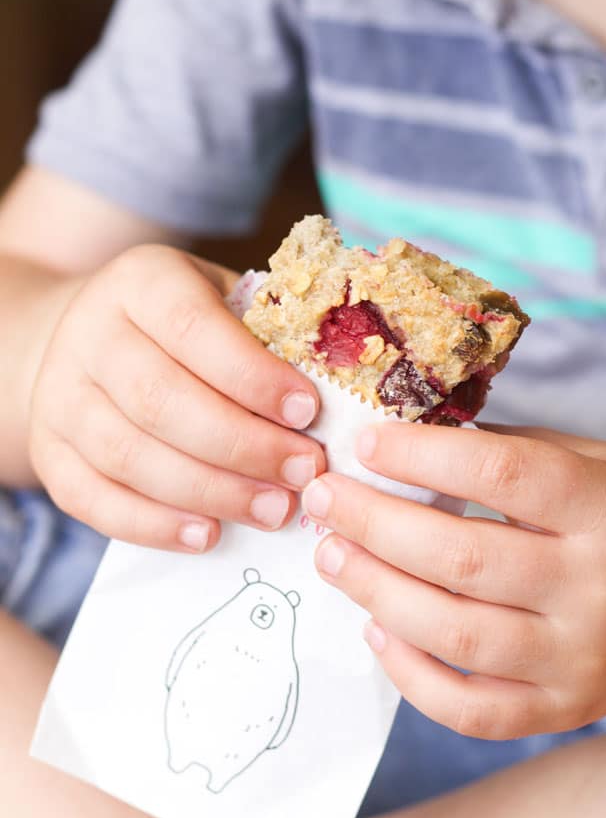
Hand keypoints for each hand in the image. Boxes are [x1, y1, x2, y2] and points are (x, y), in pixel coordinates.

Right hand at [30, 244, 324, 551]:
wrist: (86, 339)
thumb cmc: (182, 325)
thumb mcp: (221, 299)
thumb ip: (266, 333)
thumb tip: (343, 388)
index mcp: (140, 282)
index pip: (194, 327)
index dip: (252, 375)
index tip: (308, 412)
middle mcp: (89, 334)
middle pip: (161, 400)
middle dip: (242, 446)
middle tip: (304, 473)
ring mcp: (58, 396)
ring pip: (128, 456)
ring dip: (209, 492)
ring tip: (274, 510)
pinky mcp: (49, 453)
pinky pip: (93, 500)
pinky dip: (153, 525)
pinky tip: (208, 535)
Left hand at [301, 423, 605, 739]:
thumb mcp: (590, 462)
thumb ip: (507, 452)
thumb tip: (403, 440)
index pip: (501, 474)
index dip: (422, 456)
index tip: (365, 442)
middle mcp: (597, 588)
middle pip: (463, 558)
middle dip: (375, 524)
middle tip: (324, 498)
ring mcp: (579, 660)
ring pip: (456, 635)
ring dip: (377, 592)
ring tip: (331, 557)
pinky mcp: (560, 710)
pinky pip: (470, 709)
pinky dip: (410, 676)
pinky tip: (375, 630)